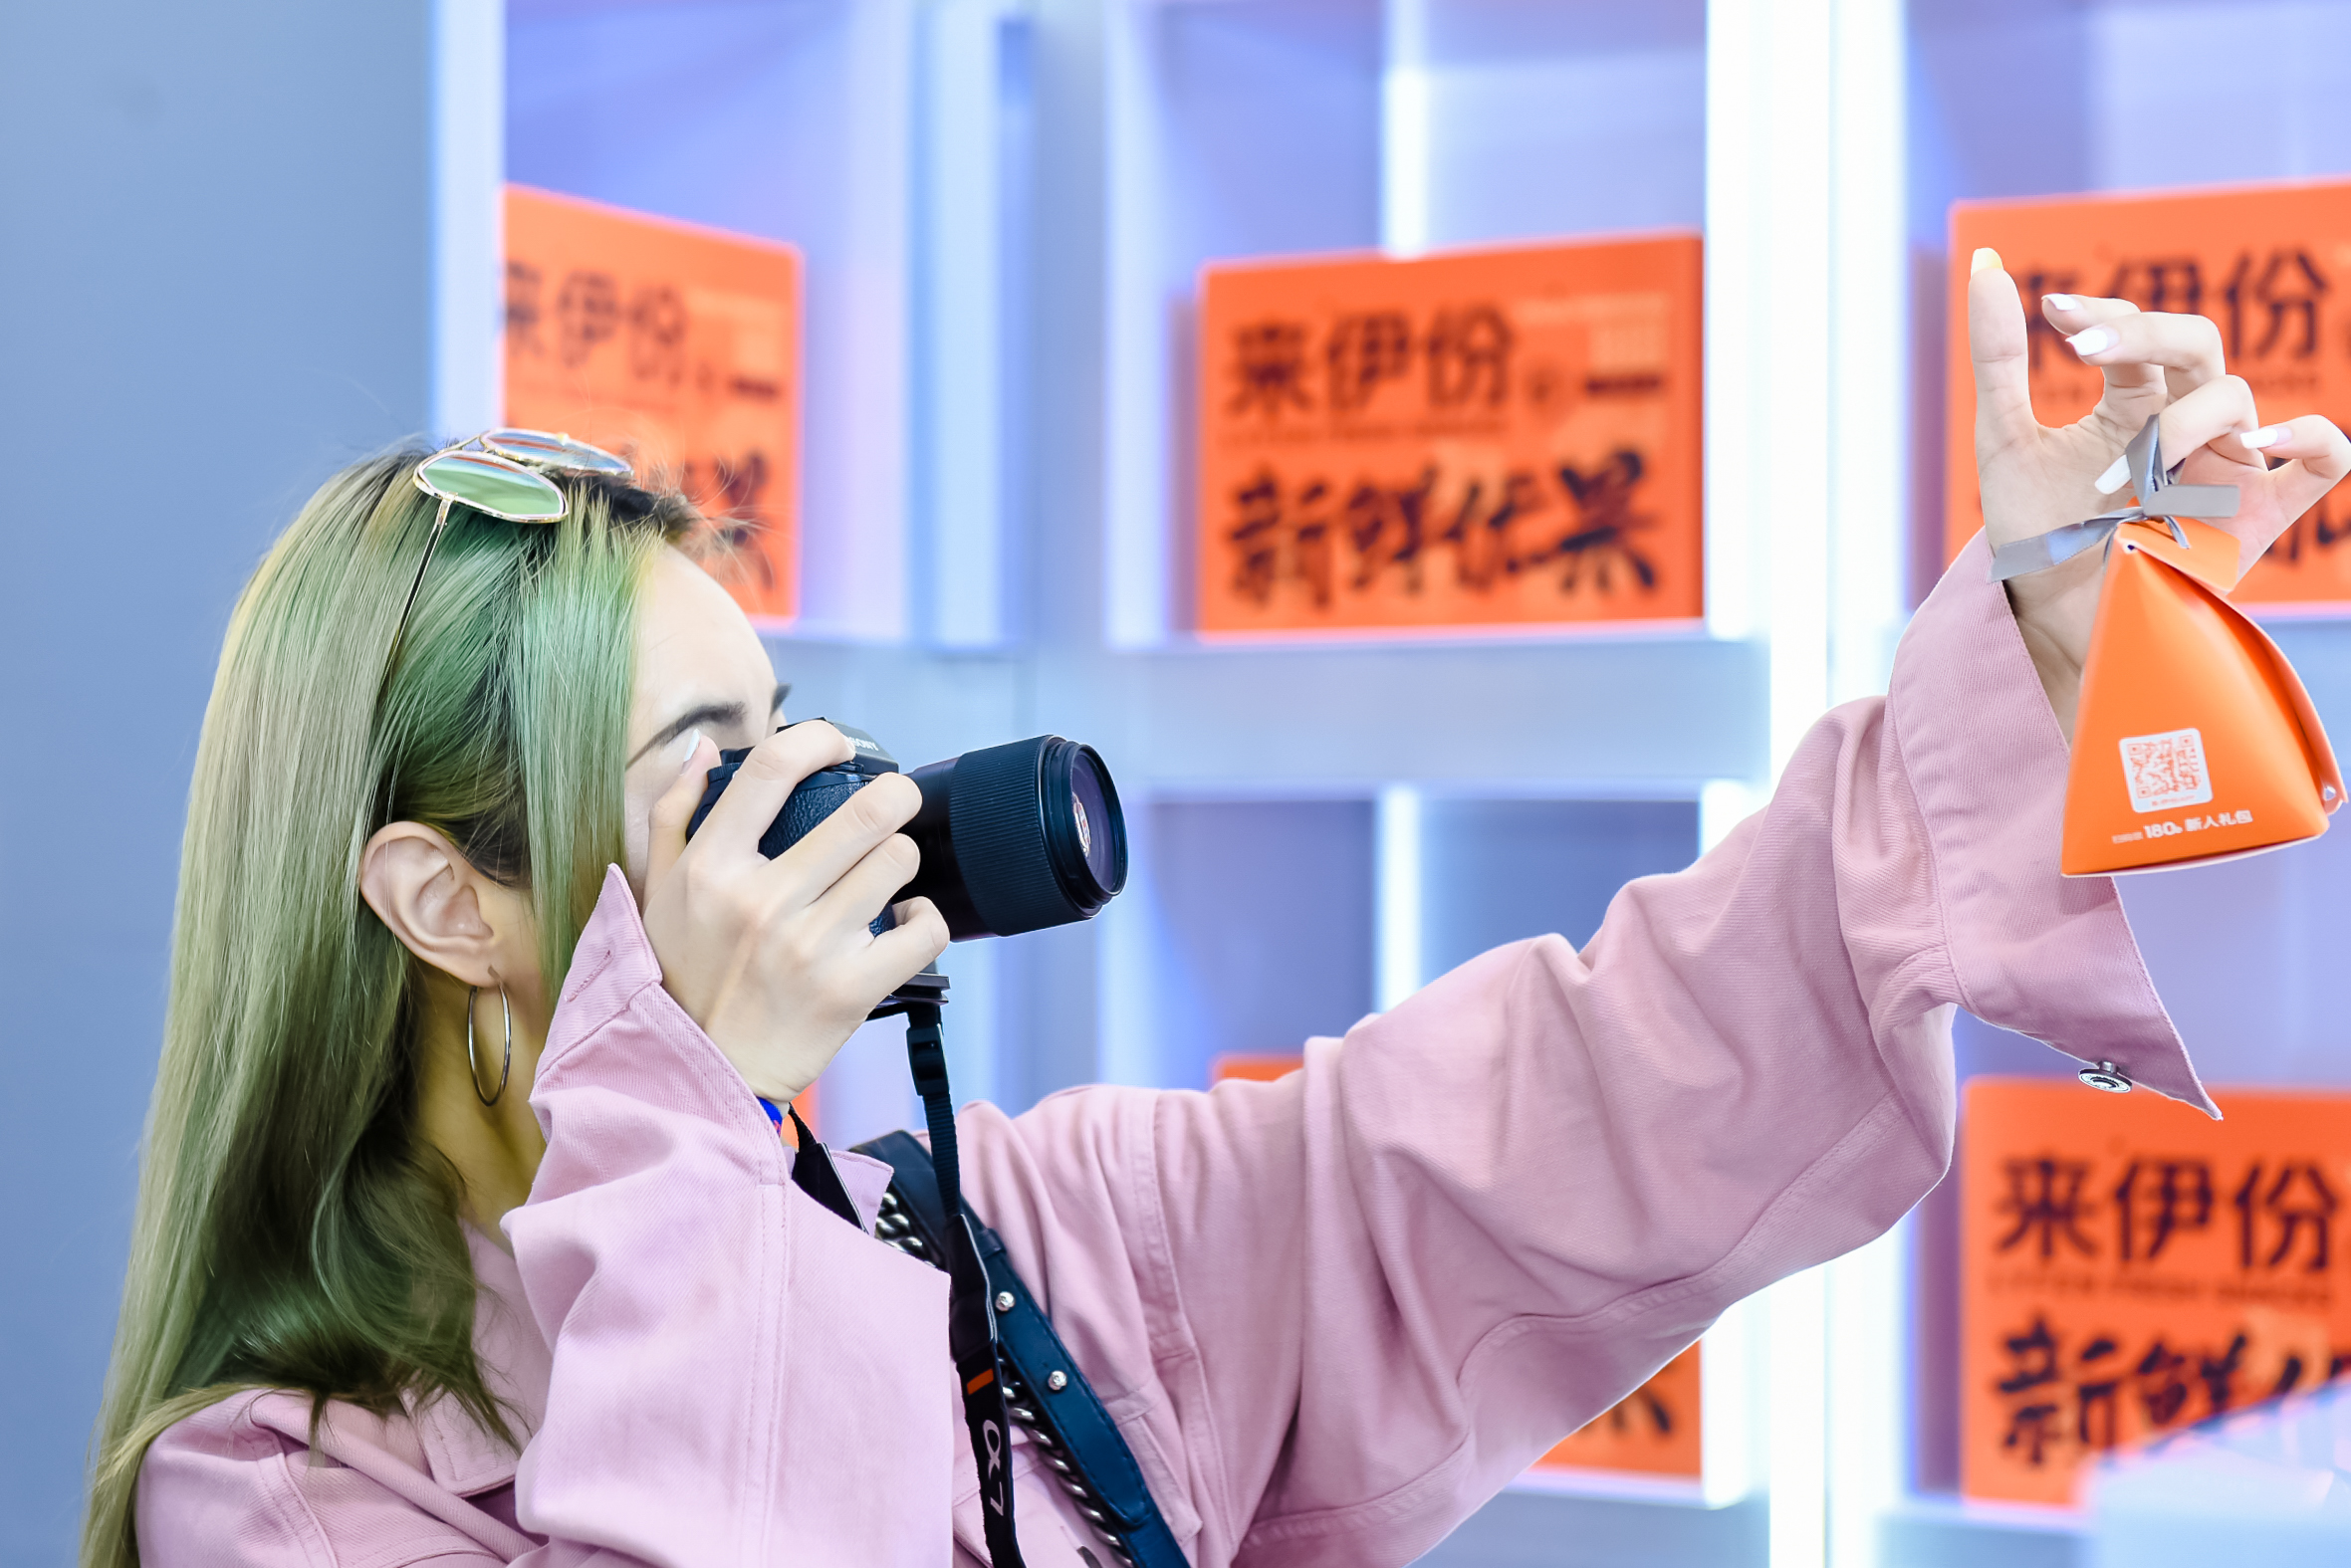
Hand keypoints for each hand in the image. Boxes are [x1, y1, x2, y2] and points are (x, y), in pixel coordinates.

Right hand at [638, 722, 950, 1102]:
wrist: (696, 1080)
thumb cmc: (678, 981)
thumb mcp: (656, 895)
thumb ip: (674, 816)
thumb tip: (701, 750)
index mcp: (711, 868)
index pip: (772, 769)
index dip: (817, 739)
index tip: (838, 747)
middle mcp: (761, 901)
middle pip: (865, 811)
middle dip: (895, 796)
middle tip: (894, 803)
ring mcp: (809, 947)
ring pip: (898, 861)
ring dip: (902, 858)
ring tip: (887, 871)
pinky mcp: (850, 991)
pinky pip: (924, 930)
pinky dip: (926, 919)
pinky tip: (906, 920)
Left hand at [1967, 248, 2350, 737]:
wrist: (2054, 624)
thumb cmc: (2035, 533)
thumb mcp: (2004, 440)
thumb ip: (1999, 356)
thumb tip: (1982, 260)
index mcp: (2135, 404)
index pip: (2140, 334)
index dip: (2106, 314)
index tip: (2054, 312)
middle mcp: (2187, 427)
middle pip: (2198, 348)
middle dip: (2145, 336)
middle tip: (2081, 355)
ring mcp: (2228, 467)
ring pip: (2239, 401)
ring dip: (2174, 426)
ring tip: (2119, 478)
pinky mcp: (2261, 515)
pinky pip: (2325, 460)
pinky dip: (2310, 438)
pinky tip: (2263, 443)